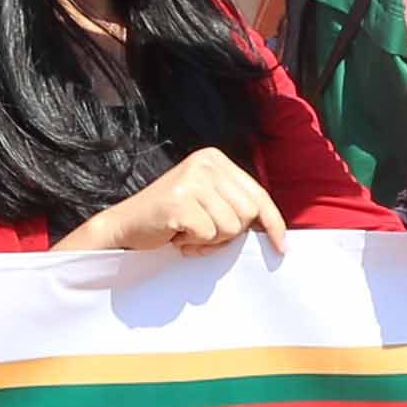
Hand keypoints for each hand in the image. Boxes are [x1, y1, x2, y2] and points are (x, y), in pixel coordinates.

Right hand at [66, 149, 285, 255]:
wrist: (124, 224)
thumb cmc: (171, 219)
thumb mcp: (208, 201)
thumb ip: (235, 206)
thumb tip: (273, 230)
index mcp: (215, 159)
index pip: (258, 194)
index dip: (272, 223)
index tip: (282, 246)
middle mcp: (205, 163)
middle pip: (247, 213)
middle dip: (228, 233)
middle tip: (201, 232)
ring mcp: (191, 180)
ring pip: (230, 227)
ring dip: (209, 240)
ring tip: (187, 231)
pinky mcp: (179, 201)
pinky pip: (208, 235)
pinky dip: (194, 244)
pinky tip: (176, 235)